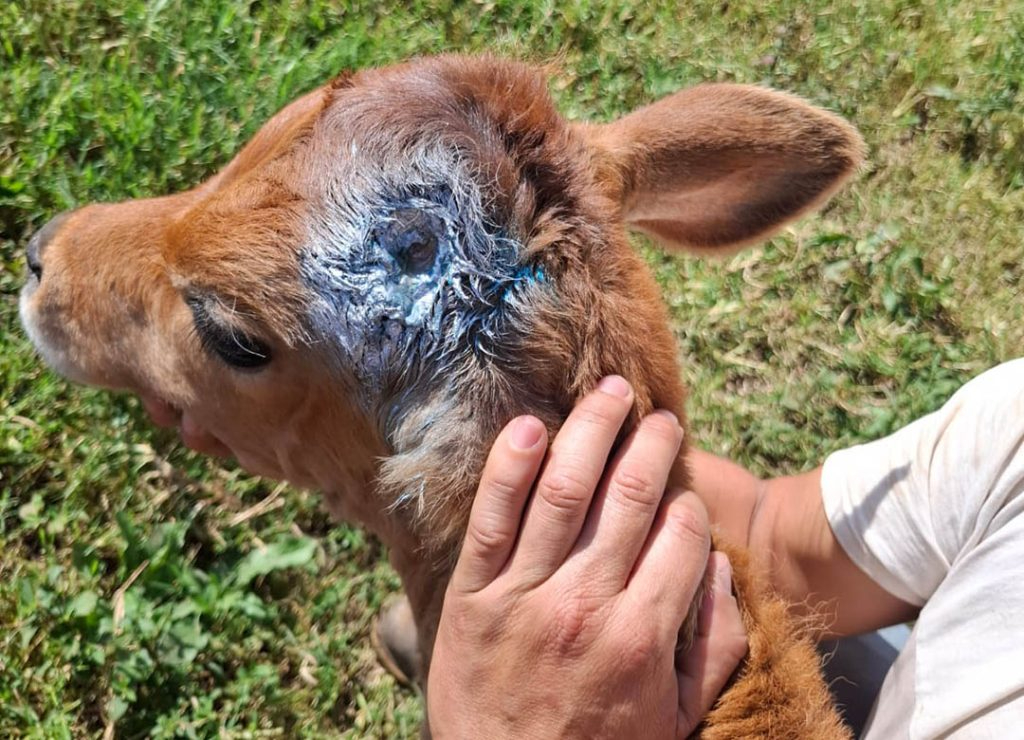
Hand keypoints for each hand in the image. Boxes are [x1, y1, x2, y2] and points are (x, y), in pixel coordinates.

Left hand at [427, 376, 747, 738]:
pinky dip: (509, 465)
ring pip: (563, 490)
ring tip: (610, 392)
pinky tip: (528, 426)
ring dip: (591, 430)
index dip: (687, 502)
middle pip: (628, 496)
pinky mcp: (473, 594)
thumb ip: (713, 645)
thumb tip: (721, 569)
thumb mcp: (678, 718)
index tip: (682, 493)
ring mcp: (524, 594)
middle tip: (660, 416)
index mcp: (643, 634)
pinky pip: (492, 516)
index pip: (681, 535)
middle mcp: (586, 603)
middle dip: (651, 444)